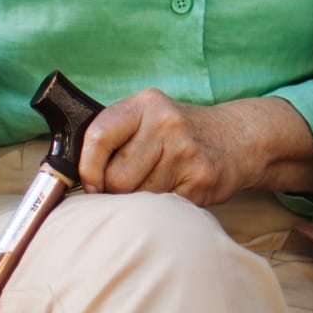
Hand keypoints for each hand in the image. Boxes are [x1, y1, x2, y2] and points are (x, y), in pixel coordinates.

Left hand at [78, 88, 252, 204]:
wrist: (241, 138)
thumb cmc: (181, 134)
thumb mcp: (149, 117)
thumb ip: (115, 136)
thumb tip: (71, 177)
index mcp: (145, 104)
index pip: (98, 136)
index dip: (87, 168)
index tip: (90, 184)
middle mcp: (165, 123)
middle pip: (116, 177)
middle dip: (116, 191)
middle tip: (132, 186)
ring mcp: (185, 151)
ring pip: (138, 197)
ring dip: (141, 201)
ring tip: (159, 185)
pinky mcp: (200, 179)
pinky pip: (163, 207)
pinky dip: (164, 208)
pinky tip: (177, 190)